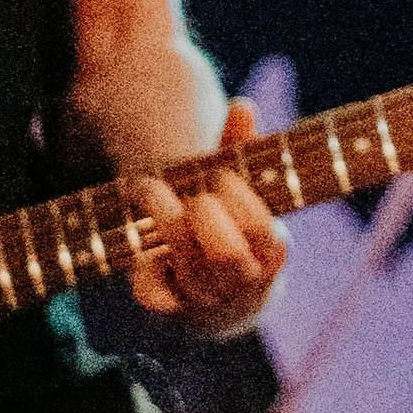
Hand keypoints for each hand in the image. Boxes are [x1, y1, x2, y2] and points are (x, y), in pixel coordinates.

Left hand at [120, 99, 288, 336]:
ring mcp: (206, 297)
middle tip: (191, 193)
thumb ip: (242, 147)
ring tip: (148, 187)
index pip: (262, 231)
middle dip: (205, 217)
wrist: (225, 295)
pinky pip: (155, 292)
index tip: (220, 177)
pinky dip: (145, 265)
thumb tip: (242, 106)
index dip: (240, 201)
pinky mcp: (170, 306)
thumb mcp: (244, 186)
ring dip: (163, 222)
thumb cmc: (236, 222)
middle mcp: (241, 281)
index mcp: (271, 253)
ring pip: (186, 267)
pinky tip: (141, 236)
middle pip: (226, 254)